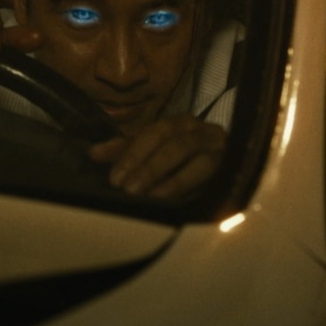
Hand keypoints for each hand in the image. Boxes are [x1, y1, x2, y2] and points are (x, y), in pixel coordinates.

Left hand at [88, 115, 226, 198]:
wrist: (227, 163)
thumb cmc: (182, 158)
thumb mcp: (152, 151)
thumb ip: (124, 151)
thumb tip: (92, 153)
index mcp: (179, 123)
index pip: (153, 133)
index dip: (133, 154)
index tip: (114, 178)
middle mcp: (201, 131)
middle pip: (175, 145)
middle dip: (149, 167)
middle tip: (127, 189)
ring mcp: (220, 150)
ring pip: (198, 161)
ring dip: (172, 180)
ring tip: (149, 197)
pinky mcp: (233, 169)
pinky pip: (213, 179)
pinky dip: (193, 190)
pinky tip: (176, 201)